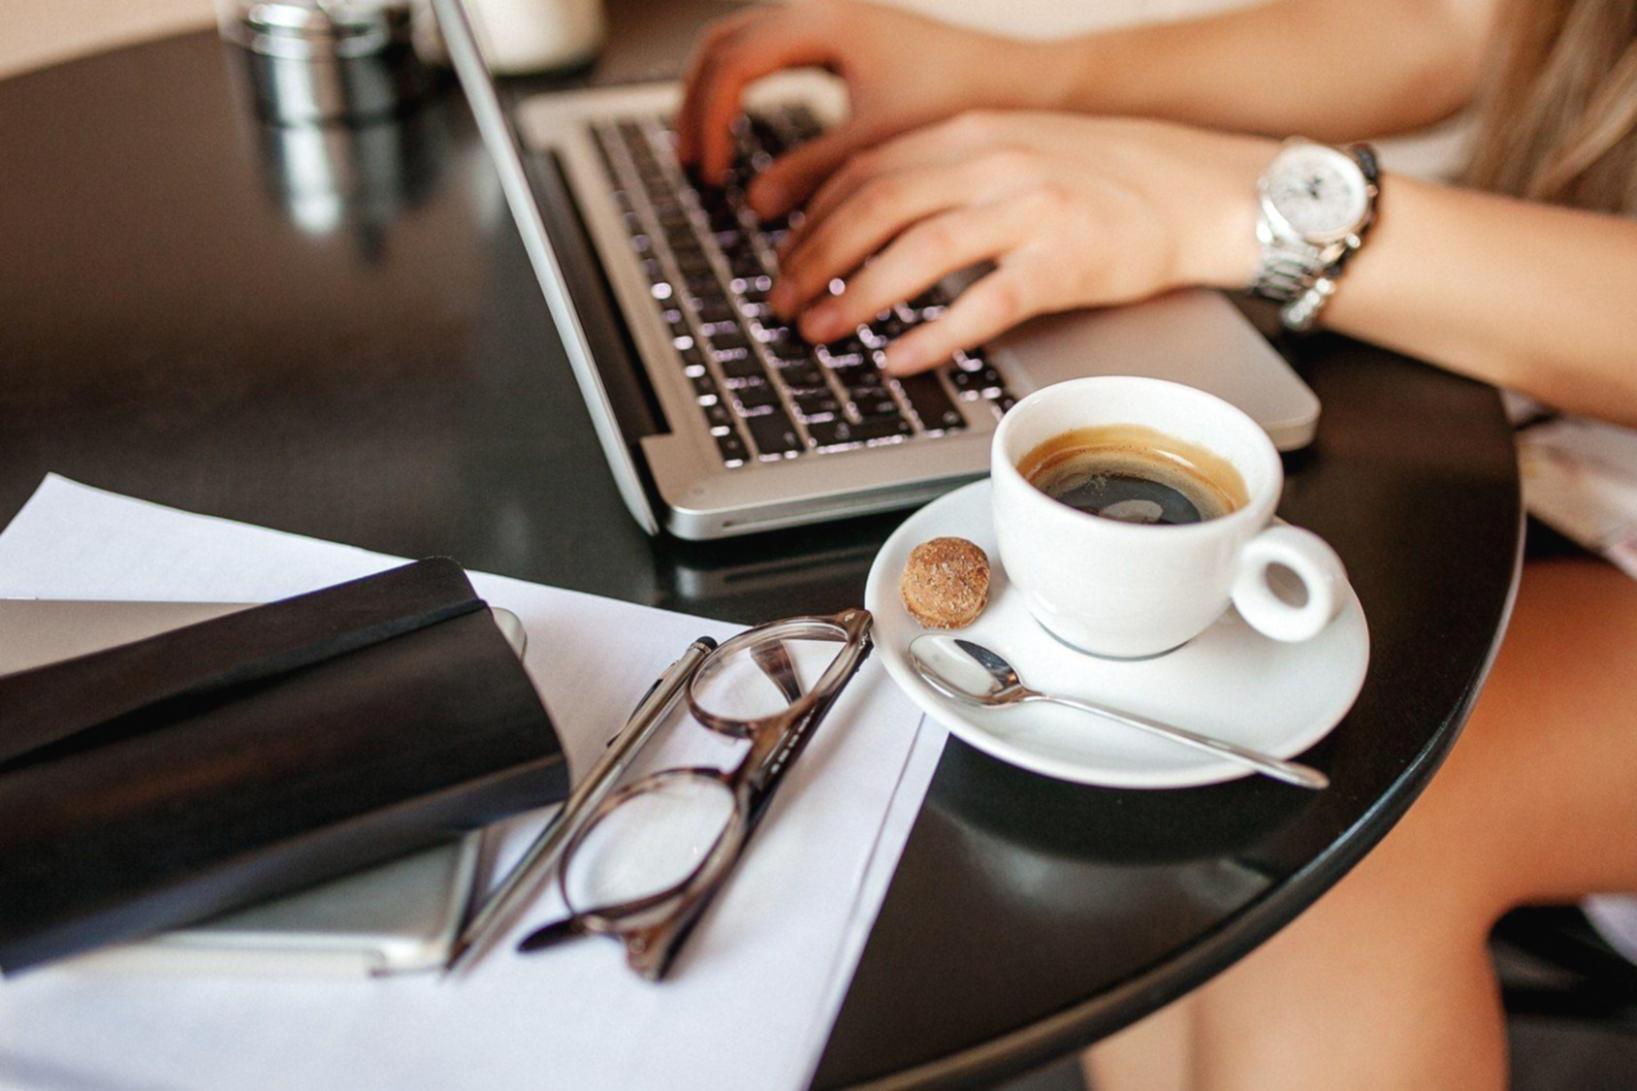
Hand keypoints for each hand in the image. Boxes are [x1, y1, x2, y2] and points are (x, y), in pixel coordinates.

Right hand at [676, 1, 1056, 217]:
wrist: (1025, 84)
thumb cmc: (964, 102)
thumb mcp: (879, 146)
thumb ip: (814, 173)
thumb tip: (756, 205)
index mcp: (826, 23)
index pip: (733, 63)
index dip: (708, 120)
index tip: (710, 172)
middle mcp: (823, 12)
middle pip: (723, 44)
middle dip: (696, 105)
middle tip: (690, 164)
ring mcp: (831, 22)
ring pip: (743, 47)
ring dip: (717, 98)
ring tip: (707, 154)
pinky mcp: (845, 41)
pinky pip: (771, 58)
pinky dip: (748, 95)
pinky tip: (747, 138)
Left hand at [770, 112, 1269, 373]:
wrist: (1205, 188)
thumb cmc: (1111, 178)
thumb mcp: (1017, 152)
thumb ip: (949, 178)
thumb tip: (874, 226)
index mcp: (972, 132)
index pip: (866, 169)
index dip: (811, 218)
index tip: (779, 258)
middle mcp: (994, 161)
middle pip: (876, 205)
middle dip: (815, 260)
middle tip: (781, 305)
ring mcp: (1032, 208)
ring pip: (921, 248)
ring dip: (858, 295)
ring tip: (821, 332)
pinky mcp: (1068, 259)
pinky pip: (987, 301)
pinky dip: (935, 332)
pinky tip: (901, 358)